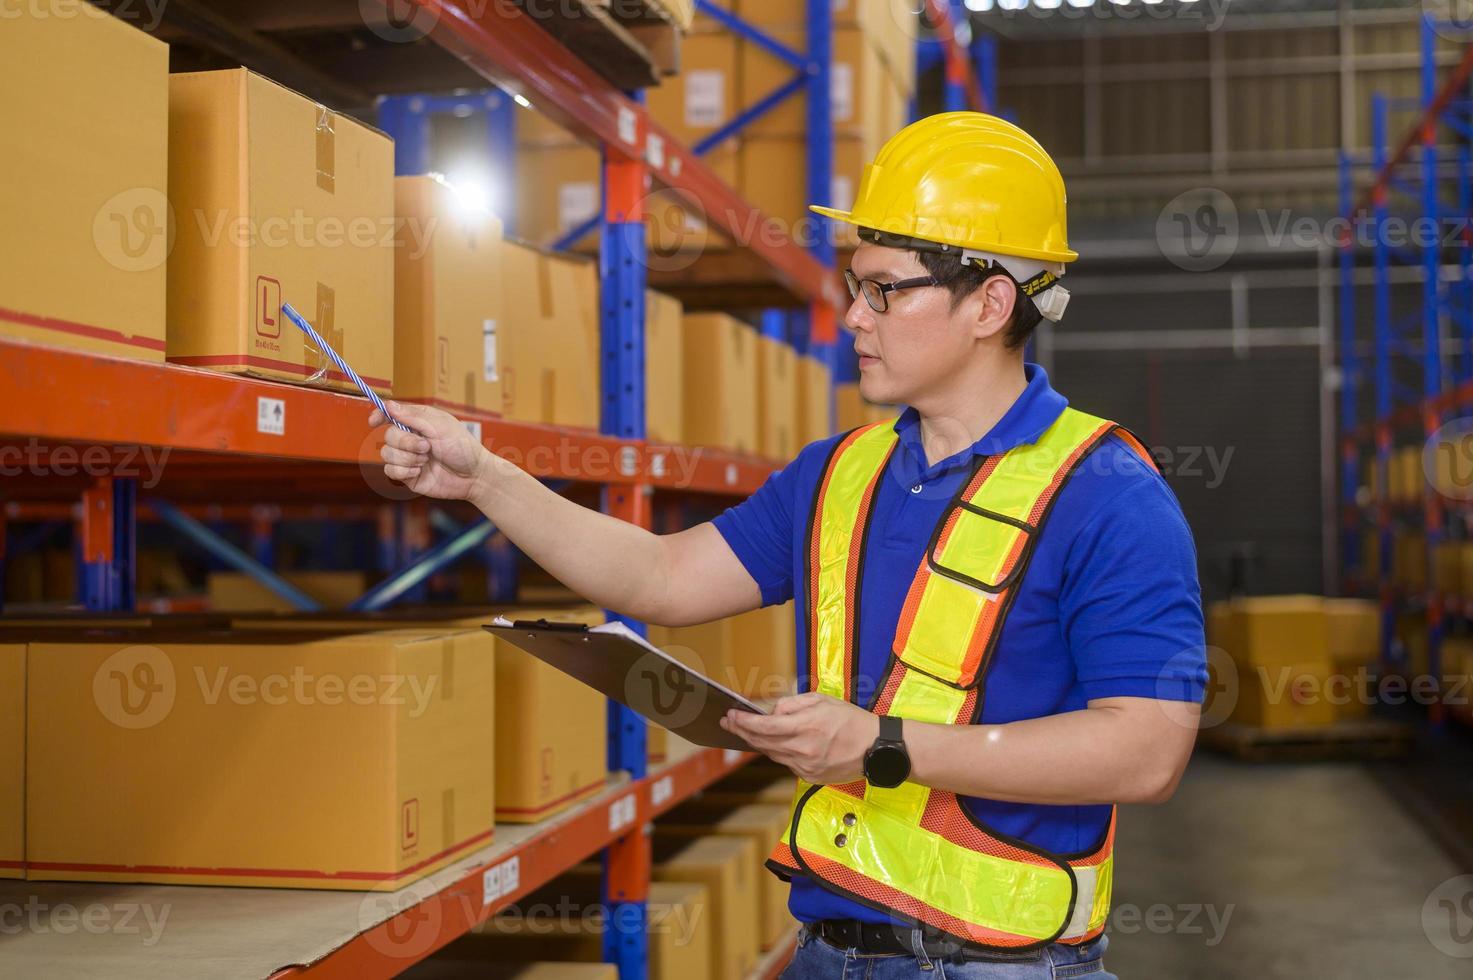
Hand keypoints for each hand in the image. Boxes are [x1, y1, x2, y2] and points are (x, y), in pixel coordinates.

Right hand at [369, 401, 491, 500]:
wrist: (473, 476)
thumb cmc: (462, 447)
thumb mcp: (440, 426)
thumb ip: (413, 416)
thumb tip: (388, 405)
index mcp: (419, 422)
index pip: (392, 415)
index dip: (380, 415)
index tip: (374, 421)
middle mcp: (411, 439)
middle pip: (388, 436)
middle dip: (406, 442)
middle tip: (426, 447)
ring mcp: (408, 458)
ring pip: (386, 454)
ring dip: (407, 458)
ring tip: (426, 460)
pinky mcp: (407, 475)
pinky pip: (390, 471)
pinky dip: (404, 471)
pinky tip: (419, 472)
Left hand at [720, 692, 878, 784]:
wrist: (874, 748)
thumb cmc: (851, 720)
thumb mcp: (822, 700)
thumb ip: (793, 704)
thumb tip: (773, 711)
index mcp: (806, 726)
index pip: (764, 726)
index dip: (743, 721)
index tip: (731, 715)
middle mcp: (803, 748)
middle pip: (762, 742)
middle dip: (742, 731)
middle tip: (729, 722)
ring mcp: (806, 766)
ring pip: (772, 754)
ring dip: (757, 743)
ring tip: (746, 732)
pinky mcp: (810, 777)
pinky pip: (787, 763)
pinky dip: (779, 752)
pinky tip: (776, 744)